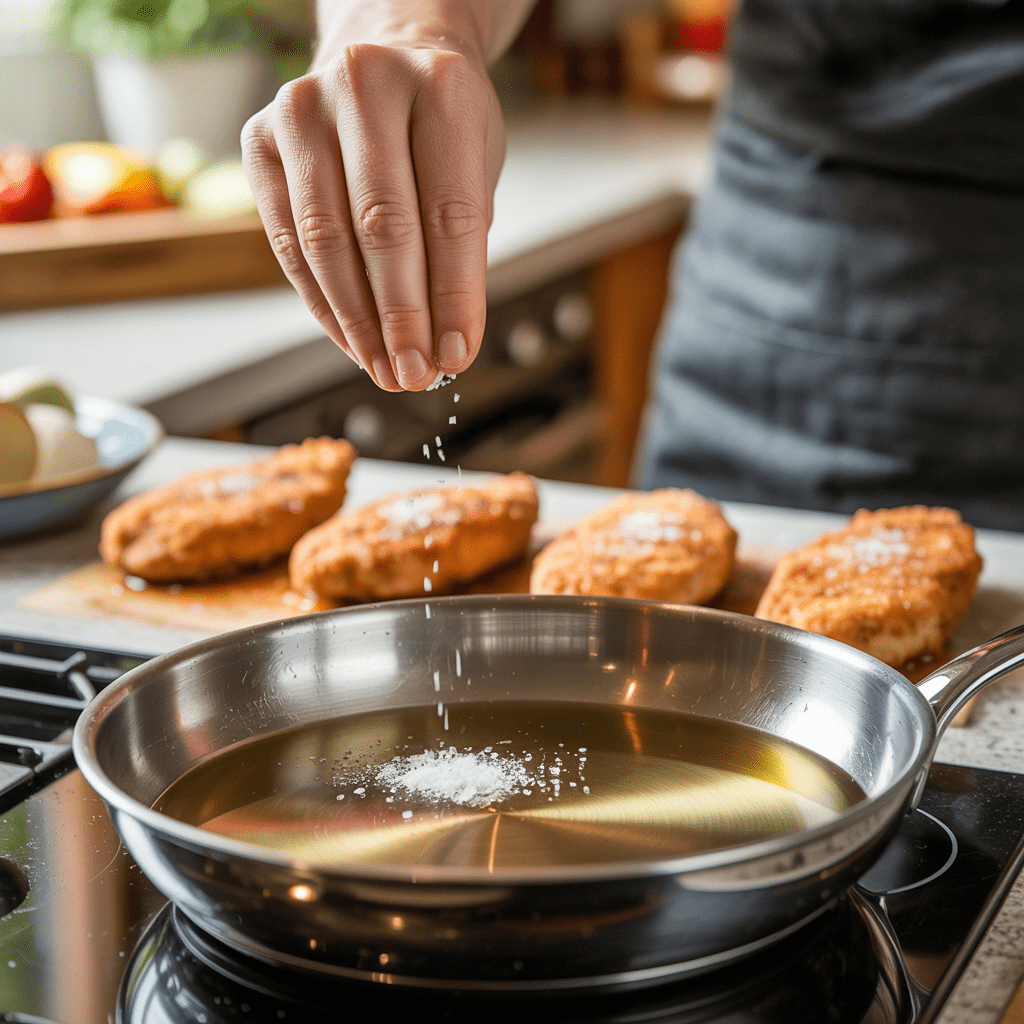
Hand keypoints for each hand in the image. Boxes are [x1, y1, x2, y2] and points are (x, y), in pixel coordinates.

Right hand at [242, 14, 505, 390]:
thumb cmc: (439, 123)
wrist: (385, 57)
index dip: (455, 297)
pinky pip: (288, 243)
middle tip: (415, 375)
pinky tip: (351, 340)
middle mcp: (364, 84)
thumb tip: (444, 346)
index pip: (450, 213)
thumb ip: (461, 248)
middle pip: (382, 228)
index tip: (458, 356)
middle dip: (402, 318)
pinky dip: (322, 302)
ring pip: (326, 241)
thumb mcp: (476, 167)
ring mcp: (302, 108)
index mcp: (438, 86)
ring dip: (357, 321)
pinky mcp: (259, 139)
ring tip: (384, 369)